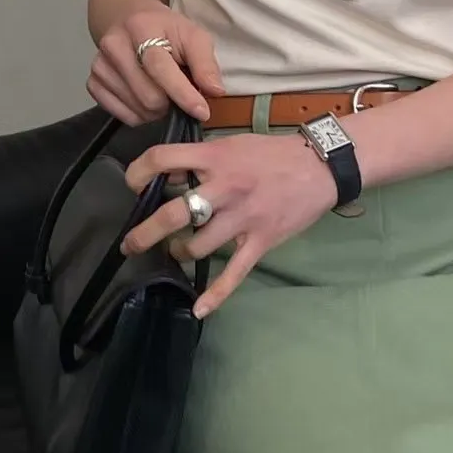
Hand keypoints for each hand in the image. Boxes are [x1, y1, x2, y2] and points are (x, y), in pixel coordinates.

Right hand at [88, 8, 224, 125]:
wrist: (126, 16)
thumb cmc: (164, 28)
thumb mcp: (192, 35)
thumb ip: (205, 62)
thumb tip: (215, 91)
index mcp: (141, 28)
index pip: (160, 68)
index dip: (182, 93)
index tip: (202, 111)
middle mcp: (114, 45)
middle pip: (148, 96)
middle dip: (171, 104)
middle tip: (179, 96)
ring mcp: (100, 65)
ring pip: (136, 109)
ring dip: (157, 112)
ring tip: (163, 93)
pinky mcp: (93, 82)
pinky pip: (121, 114)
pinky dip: (139, 115)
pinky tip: (146, 99)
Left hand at [120, 133, 337, 317]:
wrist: (321, 166)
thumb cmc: (274, 153)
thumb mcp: (233, 144)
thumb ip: (202, 158)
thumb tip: (170, 176)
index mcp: (216, 157)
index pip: (163, 159)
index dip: (139, 172)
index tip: (133, 184)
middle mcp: (225, 187)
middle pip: (173, 213)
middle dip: (144, 232)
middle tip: (131, 243)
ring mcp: (243, 217)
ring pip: (198, 245)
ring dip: (180, 252)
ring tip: (177, 251)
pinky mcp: (260, 240)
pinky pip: (234, 272)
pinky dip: (216, 294)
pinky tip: (199, 308)